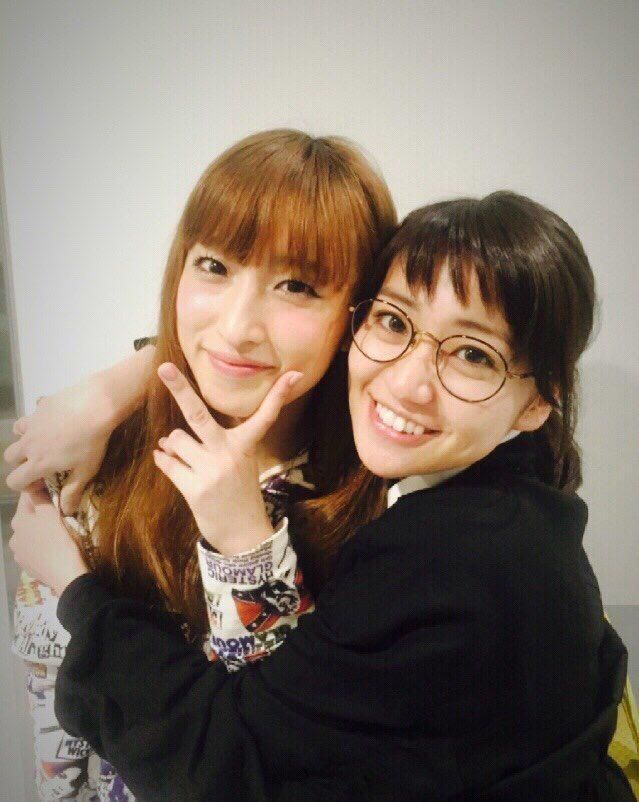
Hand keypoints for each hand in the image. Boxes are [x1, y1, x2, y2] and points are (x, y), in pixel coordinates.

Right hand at [4, 376, 115, 513]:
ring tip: (45, 441)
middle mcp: (29, 444)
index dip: (24, 486)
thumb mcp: (86, 470)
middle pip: (10, 458)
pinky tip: (51, 421)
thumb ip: (73, 491)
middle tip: (42, 462)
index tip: (42, 483)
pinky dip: (36, 420)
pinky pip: (30, 415)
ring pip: (16, 435)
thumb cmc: (92, 442)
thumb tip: (66, 511)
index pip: (14, 481)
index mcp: (38, 463)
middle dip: (21, 463)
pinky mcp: (40, 407)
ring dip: (25, 440)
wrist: (96, 405)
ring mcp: (32, 423)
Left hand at [9, 487, 88, 596]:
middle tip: (59, 512)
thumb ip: (39, 497)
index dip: (39, 490)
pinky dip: (40, 547)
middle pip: (27, 516)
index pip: (26, 496)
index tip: (53, 489)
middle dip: (40, 512)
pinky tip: (52, 549)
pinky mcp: (27, 566)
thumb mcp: (52, 514)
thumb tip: (31, 482)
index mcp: (19, 519)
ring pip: (29, 534)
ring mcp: (19, 553)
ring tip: (56, 532)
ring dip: (39, 531)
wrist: (66, 577)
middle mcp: (14, 535)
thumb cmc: (61, 541)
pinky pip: (33, 550)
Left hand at [153, 363, 300, 554]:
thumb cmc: (239, 493)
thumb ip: (209, 447)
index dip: (280, 394)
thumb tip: (164, 437)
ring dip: (174, 446)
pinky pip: (168, 463)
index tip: (294, 374)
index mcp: (246, 445)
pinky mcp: (195, 488)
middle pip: (198, 414)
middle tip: (164, 367)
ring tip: (185, 457)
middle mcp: (229, 453)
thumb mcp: (239, 464)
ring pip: (175, 440)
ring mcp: (212, 470)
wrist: (244, 535)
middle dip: (180, 388)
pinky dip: (164, 460)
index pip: (266, 415)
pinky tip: (167, 461)